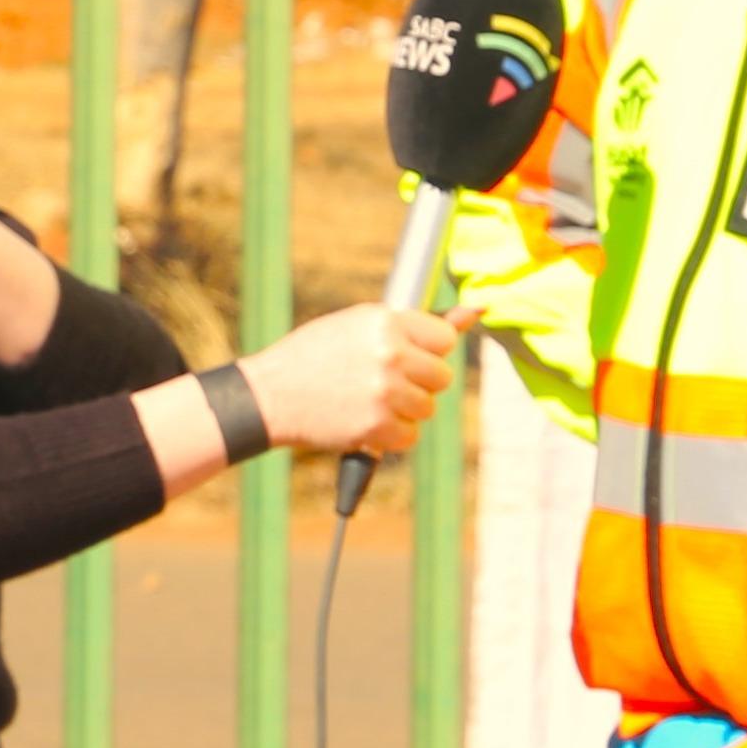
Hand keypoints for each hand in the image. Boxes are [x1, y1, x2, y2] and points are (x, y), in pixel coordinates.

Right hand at [240, 301, 463, 458]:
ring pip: (427, 408)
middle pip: (442, 377)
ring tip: (368, 401)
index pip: (444, 338)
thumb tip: (477, 311)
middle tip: (383, 383)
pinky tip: (363, 421)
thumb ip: (412, 324)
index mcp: (385, 322)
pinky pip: (409, 436)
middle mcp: (389, 354)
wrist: (269, 396)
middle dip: (418, 383)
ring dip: (404, 410)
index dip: (426, 350)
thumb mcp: (356, 326)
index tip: (407, 356)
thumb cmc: (313, 357)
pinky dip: (390, 436)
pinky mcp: (377, 427)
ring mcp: (385, 392)